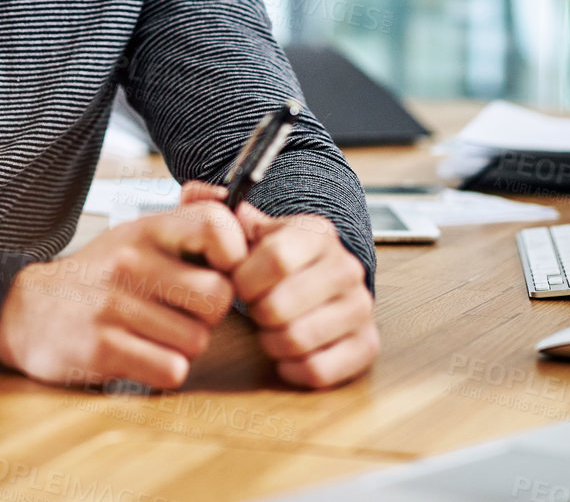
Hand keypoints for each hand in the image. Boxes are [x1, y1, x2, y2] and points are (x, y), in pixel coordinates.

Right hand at [0, 196, 246, 390]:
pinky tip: (144, 355)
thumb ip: (188, 219)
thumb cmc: (100, 274)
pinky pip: (171, 370)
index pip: (217, 225)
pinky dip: (165, 370)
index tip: (221, 270)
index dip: (235, 253)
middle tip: (187, 313)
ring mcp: (114, 305)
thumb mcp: (138, 234)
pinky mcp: (102, 348)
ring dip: (185, 346)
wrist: (29, 311)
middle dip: (211, 315)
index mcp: (146, 230)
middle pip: (218, 297)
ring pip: (197, 340)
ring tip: (157, 333)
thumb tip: (234, 202)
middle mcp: (131, 262)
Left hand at [182, 181, 377, 388]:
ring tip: (270, 330)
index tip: (238, 282)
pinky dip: (293, 368)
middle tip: (255, 309)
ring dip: (272, 342)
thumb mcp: (249, 231)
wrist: (319, 284)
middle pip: (280, 306)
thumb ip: (220, 213)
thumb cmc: (273, 262)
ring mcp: (360, 307)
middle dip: (255, 313)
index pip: (277, 258)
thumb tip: (203, 199)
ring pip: (297, 340)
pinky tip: (287, 354)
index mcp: (317, 233)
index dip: (245, 278)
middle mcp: (346, 267)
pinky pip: (319, 370)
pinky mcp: (367, 344)